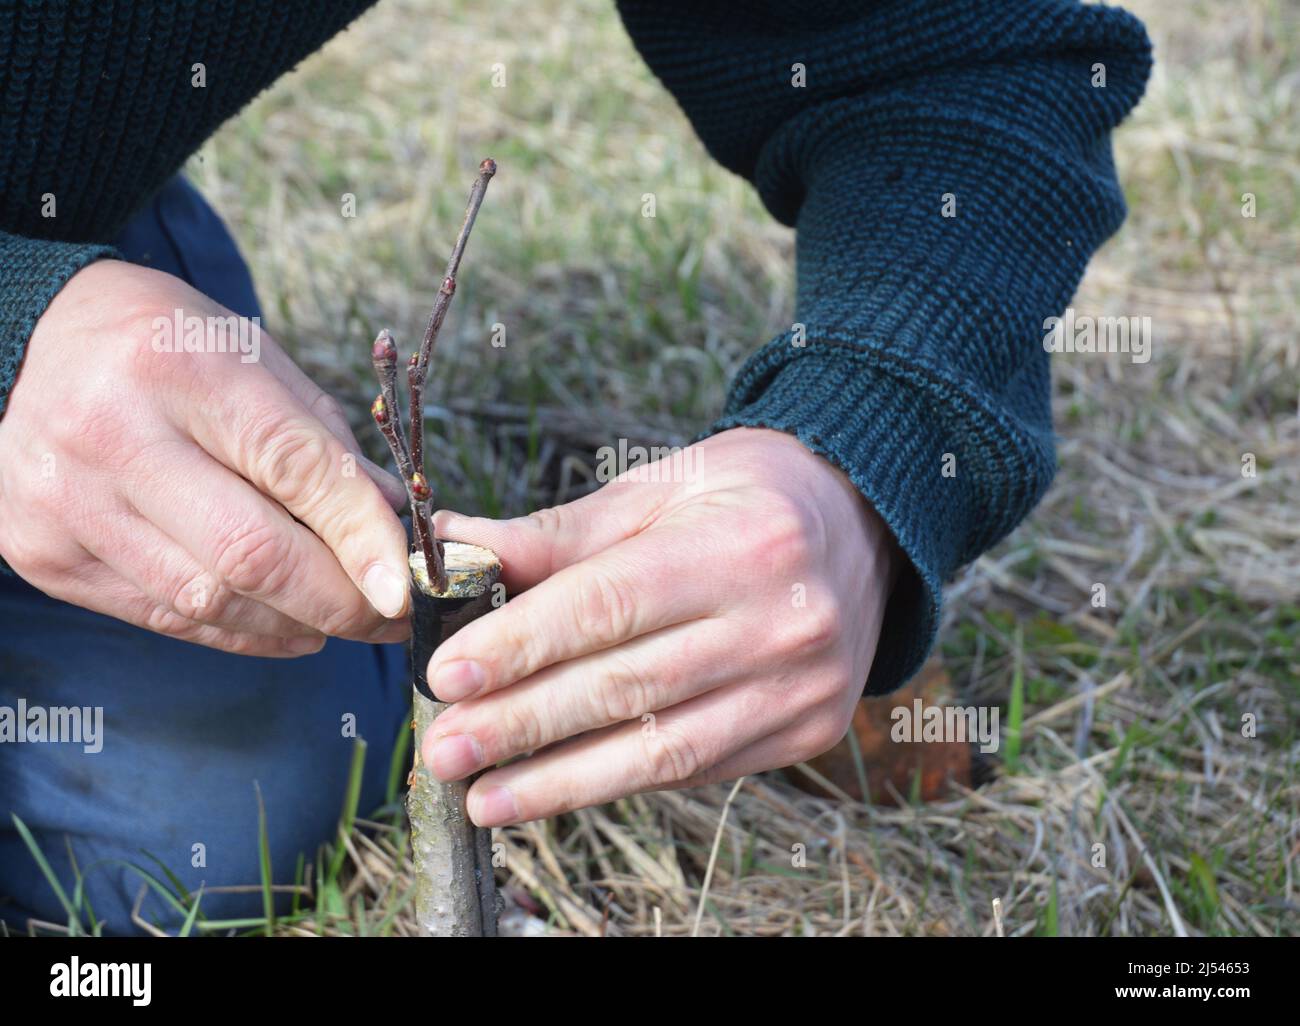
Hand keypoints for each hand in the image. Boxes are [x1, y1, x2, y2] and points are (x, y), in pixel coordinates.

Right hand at [0, 260, 412, 655]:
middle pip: (250, 553)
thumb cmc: (163, 347)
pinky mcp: (46, 556)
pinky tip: (283, 624)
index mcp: (180, 367)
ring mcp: (70, 503)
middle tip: (391, 617)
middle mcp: (112, 436)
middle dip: (339, 600)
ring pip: (210, 600)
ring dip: (295, 622)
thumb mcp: (254, 358)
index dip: (361, 536)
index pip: (292, 468)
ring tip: (342, 616)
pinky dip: (239, 631)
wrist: (24, 346)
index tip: (408, 583)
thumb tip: (392, 522)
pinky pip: (166, 617)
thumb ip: (323, 442)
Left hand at [421, 426, 900, 824]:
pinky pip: (696, 766)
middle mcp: (783, 620)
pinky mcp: (807, 729)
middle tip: (445, 748)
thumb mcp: (660, 488)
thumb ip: (560, 534)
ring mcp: (804, 685)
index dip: (524, 644)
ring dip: (561, 781)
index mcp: (744, 542)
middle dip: (523, 723)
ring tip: (484, 796)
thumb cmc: (749, 495)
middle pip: (629, 687)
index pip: (612, 604)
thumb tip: (455, 549)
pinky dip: (618, 780)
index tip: (449, 673)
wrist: (864, 526)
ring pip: (662, 749)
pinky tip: (556, 787)